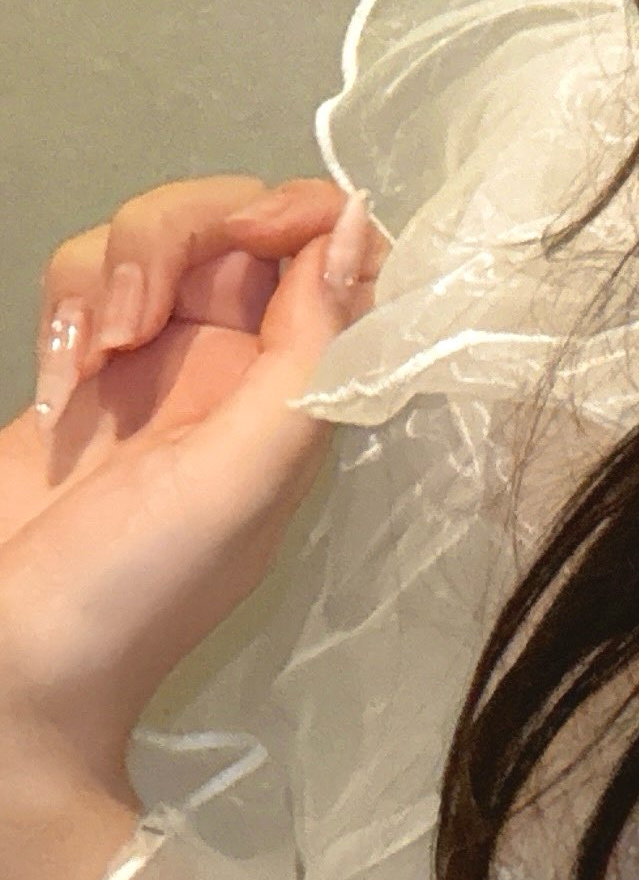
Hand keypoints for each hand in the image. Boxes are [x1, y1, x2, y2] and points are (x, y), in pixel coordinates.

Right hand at [2, 178, 381, 811]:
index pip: (336, 248)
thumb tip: (362, 221)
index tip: (249, 234)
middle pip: (235, 218)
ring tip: (89, 364)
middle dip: (180, 237)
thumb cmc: (134, 590)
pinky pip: (85, 279)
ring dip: (112, 275)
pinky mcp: (81, 363)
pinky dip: (65, 309)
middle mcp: (238, 361)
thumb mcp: (244, 476)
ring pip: (153, 235)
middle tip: (135, 321)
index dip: (300, 212)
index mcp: (300, 387)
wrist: (3, 667)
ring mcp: (155, 358)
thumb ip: (310, 351)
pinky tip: (57, 384)